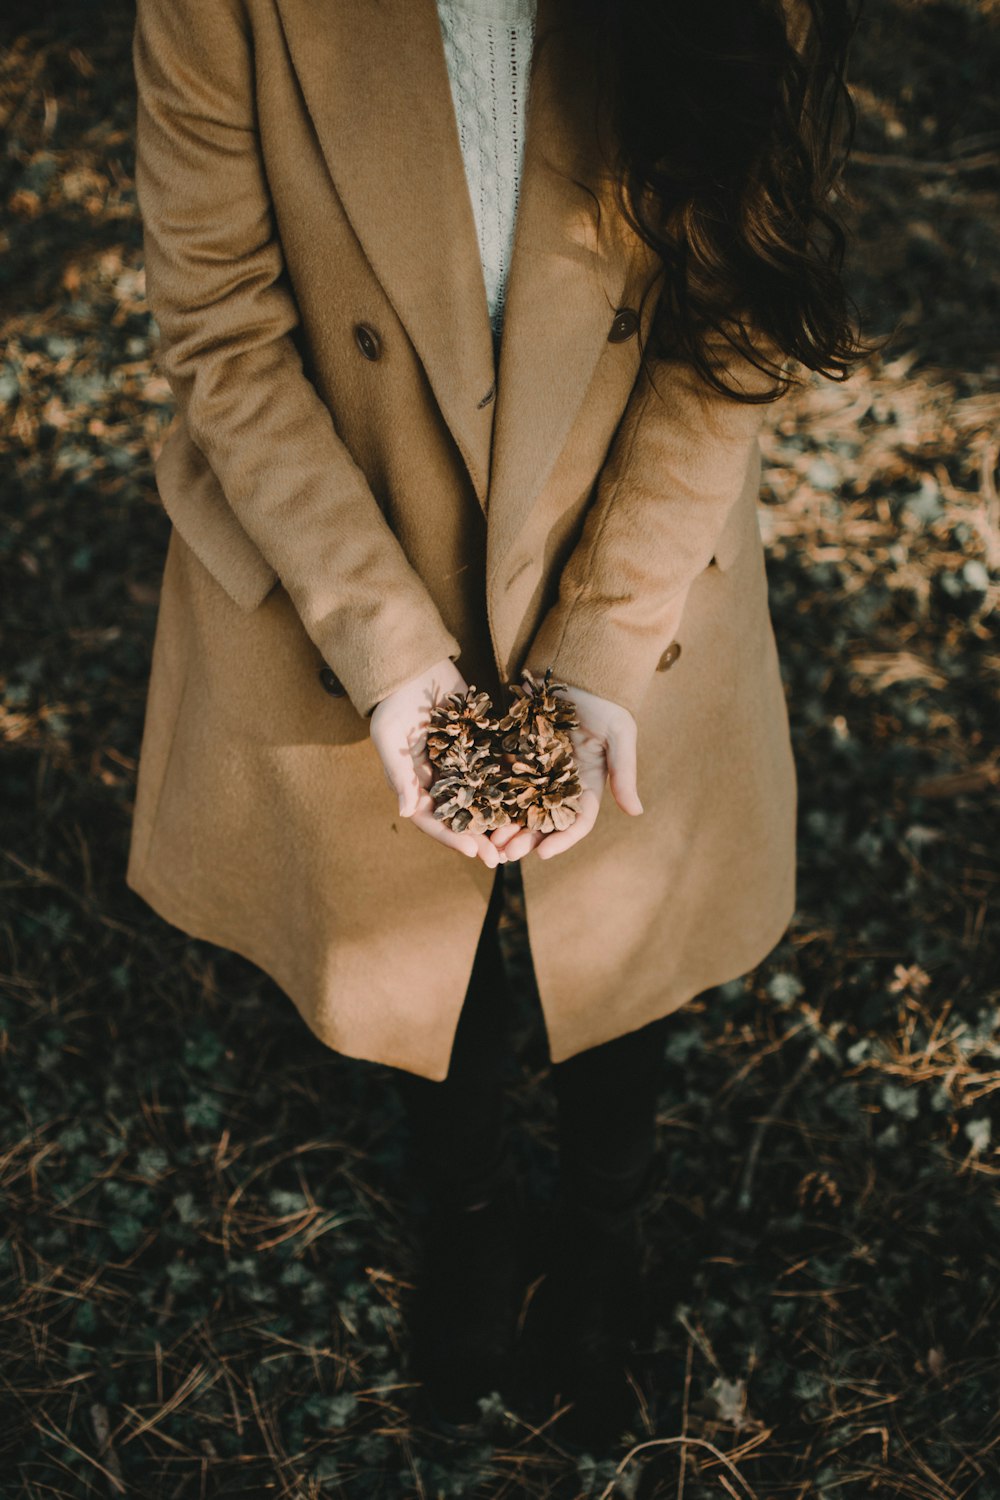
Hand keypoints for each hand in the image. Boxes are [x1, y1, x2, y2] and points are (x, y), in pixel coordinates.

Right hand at [369, 657, 506, 868]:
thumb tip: (405, 812)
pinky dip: (513, 782)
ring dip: (500, 817)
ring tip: (521, 835)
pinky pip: (498, 768)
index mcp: (415, 784)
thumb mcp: (390, 738)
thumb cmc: (394, 703)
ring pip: (484, 797)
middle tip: (503, 856)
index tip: (474, 850)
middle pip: (462, 815)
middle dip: (481, 836)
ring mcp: (463, 763)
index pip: (432, 819)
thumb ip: (399, 775)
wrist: (414, 667)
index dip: (452, 837)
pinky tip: (533, 795)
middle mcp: (440, 780)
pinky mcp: (481, 745)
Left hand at [488, 684, 642, 861]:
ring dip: (506, 825)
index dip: (561, 840)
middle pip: (543, 820)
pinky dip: (492, 796)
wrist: (577, 667)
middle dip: (526, 839)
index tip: (542, 854)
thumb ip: (624, 773)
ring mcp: (537, 768)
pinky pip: (502, 779)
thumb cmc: (604, 701)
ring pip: (519, 806)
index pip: (576, 821)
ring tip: (489, 841)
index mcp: (588, 783)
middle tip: (505, 855)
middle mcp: (561, 782)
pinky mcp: (516, 752)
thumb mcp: (619, 735)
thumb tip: (636, 812)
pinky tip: (478, 810)